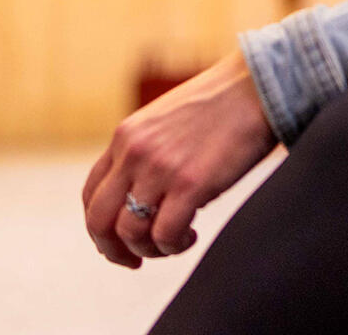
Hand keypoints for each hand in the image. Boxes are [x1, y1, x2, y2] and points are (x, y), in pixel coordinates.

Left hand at [80, 50, 277, 266]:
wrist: (256, 87)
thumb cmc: (220, 107)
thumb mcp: (165, 123)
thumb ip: (146, 153)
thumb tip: (143, 199)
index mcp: (125, 137)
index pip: (91, 194)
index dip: (100, 228)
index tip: (118, 242)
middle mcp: (134, 152)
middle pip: (99, 220)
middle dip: (113, 250)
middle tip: (136, 260)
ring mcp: (160, 168)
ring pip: (130, 232)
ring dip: (151, 249)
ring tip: (176, 241)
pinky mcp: (191, 183)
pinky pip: (165, 234)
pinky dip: (174, 245)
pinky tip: (191, 234)